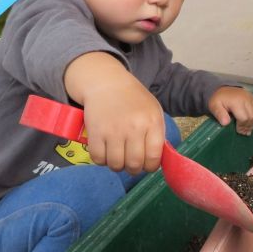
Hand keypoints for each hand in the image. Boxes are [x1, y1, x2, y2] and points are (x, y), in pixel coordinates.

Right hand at [65, 53, 164, 173]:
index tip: (145, 164)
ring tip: (117, 156)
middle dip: (133, 168)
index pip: (153, 158)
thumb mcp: (152, 111)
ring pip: (115, 165)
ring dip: (116, 165)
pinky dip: (101, 160)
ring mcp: (113, 130)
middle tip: (130, 162)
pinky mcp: (95, 132)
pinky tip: (104, 151)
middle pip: (134, 165)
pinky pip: (98, 159)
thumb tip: (156, 160)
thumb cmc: (132, 98)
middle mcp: (133, 127)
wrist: (106, 82)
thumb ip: (156, 134)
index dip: (150, 167)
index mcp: (151, 122)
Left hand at [208, 86, 252, 135]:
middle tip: (244, 132)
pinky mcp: (252, 97)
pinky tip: (250, 121)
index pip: (244, 118)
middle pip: (251, 116)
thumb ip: (219, 114)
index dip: (242, 127)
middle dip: (248, 126)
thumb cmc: (218, 99)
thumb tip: (226, 123)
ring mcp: (250, 97)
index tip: (238, 132)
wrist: (221, 89)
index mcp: (236, 102)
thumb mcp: (214, 106)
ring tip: (247, 129)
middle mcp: (245, 99)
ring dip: (252, 122)